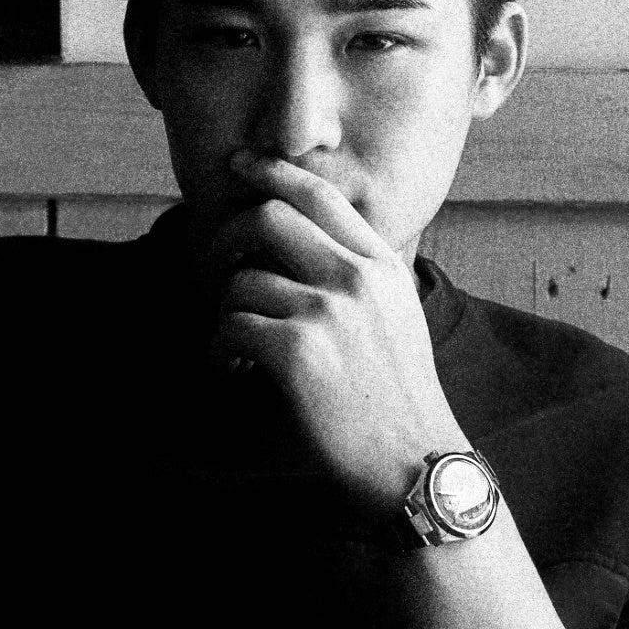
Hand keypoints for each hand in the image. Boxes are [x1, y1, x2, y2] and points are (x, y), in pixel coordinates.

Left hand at [208, 150, 469, 508]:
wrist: (414, 464)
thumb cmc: (398, 399)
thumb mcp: (397, 316)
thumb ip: (358, 276)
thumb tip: (301, 247)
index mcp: (381, 265)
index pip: (319, 194)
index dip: (272, 171)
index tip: (239, 165)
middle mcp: (356, 278)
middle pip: (269, 218)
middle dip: (228, 237)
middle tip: (214, 266)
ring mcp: (327, 312)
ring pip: (242, 281)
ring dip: (225, 313)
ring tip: (236, 347)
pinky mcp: (296, 352)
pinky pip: (231, 326)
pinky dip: (219, 349)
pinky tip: (232, 369)